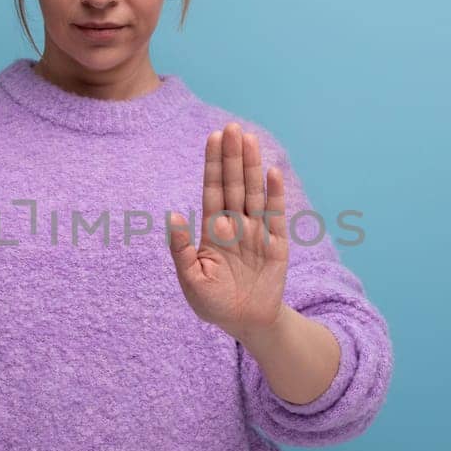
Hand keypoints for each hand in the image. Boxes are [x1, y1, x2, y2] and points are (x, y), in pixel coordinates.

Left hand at [166, 122, 288, 341]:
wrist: (246, 323)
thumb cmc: (213, 302)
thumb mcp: (191, 279)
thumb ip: (181, 249)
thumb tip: (173, 215)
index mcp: (213, 230)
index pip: (213, 190)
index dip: (213, 165)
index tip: (212, 137)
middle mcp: (236, 225)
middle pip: (234, 184)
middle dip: (232, 157)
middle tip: (231, 127)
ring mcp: (257, 232)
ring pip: (254, 193)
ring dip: (252, 167)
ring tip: (249, 139)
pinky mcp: (277, 245)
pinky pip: (276, 216)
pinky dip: (275, 195)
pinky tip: (273, 173)